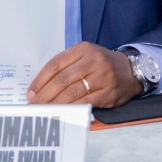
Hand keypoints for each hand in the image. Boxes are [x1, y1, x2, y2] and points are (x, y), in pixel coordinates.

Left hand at [26, 42, 141, 107]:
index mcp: (83, 49)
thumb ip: (67, 65)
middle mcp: (92, 61)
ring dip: (55, 103)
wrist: (131, 71)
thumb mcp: (86, 56)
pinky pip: (84, 102)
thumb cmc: (102, 64)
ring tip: (44, 110)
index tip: (30, 93)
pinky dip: (70, 108)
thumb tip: (41, 86)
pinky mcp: (107, 92)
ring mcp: (101, 77)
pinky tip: (62, 112)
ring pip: (71, 92)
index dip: (40, 80)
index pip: (56, 64)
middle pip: (62, 79)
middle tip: (34, 105)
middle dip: (44, 95)